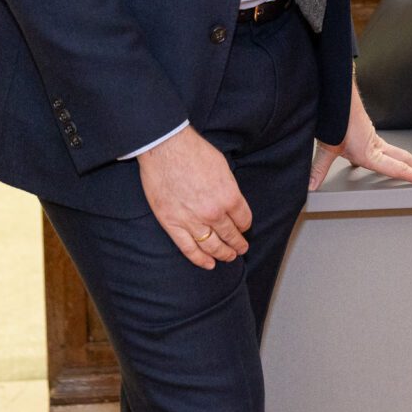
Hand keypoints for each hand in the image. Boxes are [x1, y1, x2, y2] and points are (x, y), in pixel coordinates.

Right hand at [137, 126, 253, 270]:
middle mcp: (214, 213)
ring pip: (212, 246)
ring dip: (223, 254)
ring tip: (229, 257)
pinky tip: (208, 264)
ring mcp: (192, 220)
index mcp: (229, 196)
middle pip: (230, 235)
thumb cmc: (193, 151)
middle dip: (238, 244)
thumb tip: (230, 201)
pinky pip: (188, 248)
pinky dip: (200, 259)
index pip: (244, 220)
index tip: (244, 228)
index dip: (245, 226)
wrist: (166, 148)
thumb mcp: (222, 167)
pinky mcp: (172, 224)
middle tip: (241, 249)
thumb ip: (229, 188)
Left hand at [307, 77, 411, 191]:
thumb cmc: (336, 116)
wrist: (337, 94)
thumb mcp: (326, 146)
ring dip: (408, 158)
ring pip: (395, 150)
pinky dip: (390, 151)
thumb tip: (311, 184)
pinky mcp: (366, 130)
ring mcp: (372, 136)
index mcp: (370, 152)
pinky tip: (382, 154)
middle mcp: (374, 144)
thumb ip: (319, 168)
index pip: (399, 168)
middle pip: (404, 158)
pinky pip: (382, 145)